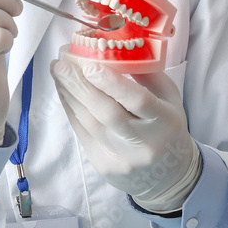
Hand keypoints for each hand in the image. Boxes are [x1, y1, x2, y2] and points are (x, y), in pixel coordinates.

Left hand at [50, 55, 200, 211]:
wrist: (169, 176)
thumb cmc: (167, 127)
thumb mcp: (169, 99)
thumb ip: (147, 75)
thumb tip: (114, 51)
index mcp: (165, 121)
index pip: (138, 101)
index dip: (112, 83)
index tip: (89, 65)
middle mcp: (144, 142)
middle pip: (107, 112)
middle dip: (79, 85)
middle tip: (60, 64)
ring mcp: (122, 158)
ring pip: (89, 123)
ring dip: (70, 95)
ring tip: (58, 73)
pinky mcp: (104, 166)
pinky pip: (82, 134)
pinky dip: (71, 110)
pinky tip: (64, 93)